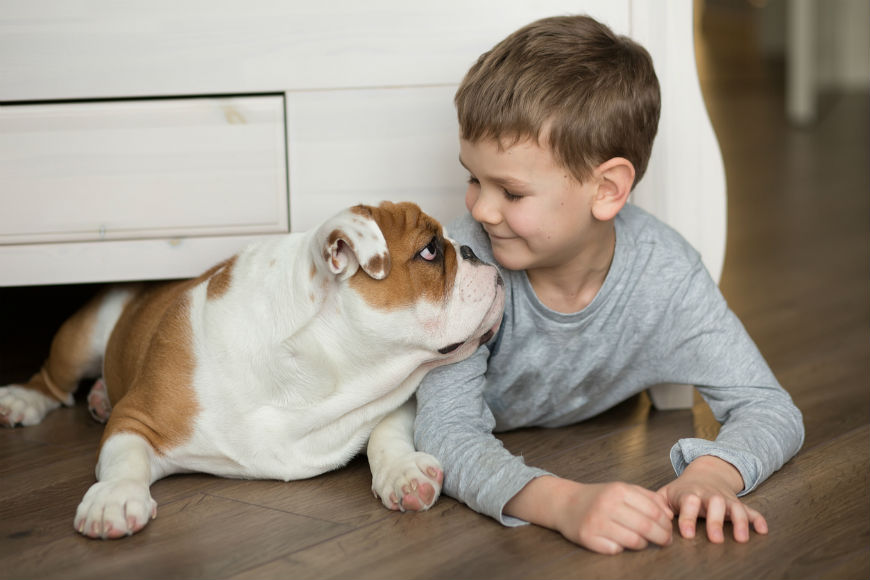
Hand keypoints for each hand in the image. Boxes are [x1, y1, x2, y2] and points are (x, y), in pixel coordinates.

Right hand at [506, 476, 673, 553]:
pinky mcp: (588, 537)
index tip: (670, 530)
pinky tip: (621, 542)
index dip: (666, 523)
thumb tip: (669, 514)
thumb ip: (647, 498)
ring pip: (633, 541)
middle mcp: (607, 505)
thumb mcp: (621, 489)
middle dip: (662, 537)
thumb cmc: (598, 497)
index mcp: (618, 490)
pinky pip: (615, 549)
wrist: (565, 503)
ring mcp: (597, 522)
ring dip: (643, 544)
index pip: (653, 511)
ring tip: (644, 542)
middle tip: (666, 541)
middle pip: (646, 527)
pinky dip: (622, 548)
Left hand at [657, 455, 767, 543]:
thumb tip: (656, 516)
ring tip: (741, 539)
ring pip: (735, 507)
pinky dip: (758, 519)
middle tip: (716, 539)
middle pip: (714, 503)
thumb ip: (657, 504)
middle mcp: (709, 495)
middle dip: (715, 521)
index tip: (688, 534)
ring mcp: (725, 499)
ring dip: (740, 522)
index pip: (688, 503)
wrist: (705, 473)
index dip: (687, 518)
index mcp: (690, 493)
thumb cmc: (682, 490)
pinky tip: (763, 530)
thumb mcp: (667, 493)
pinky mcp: (738, 504)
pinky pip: (751, 510)